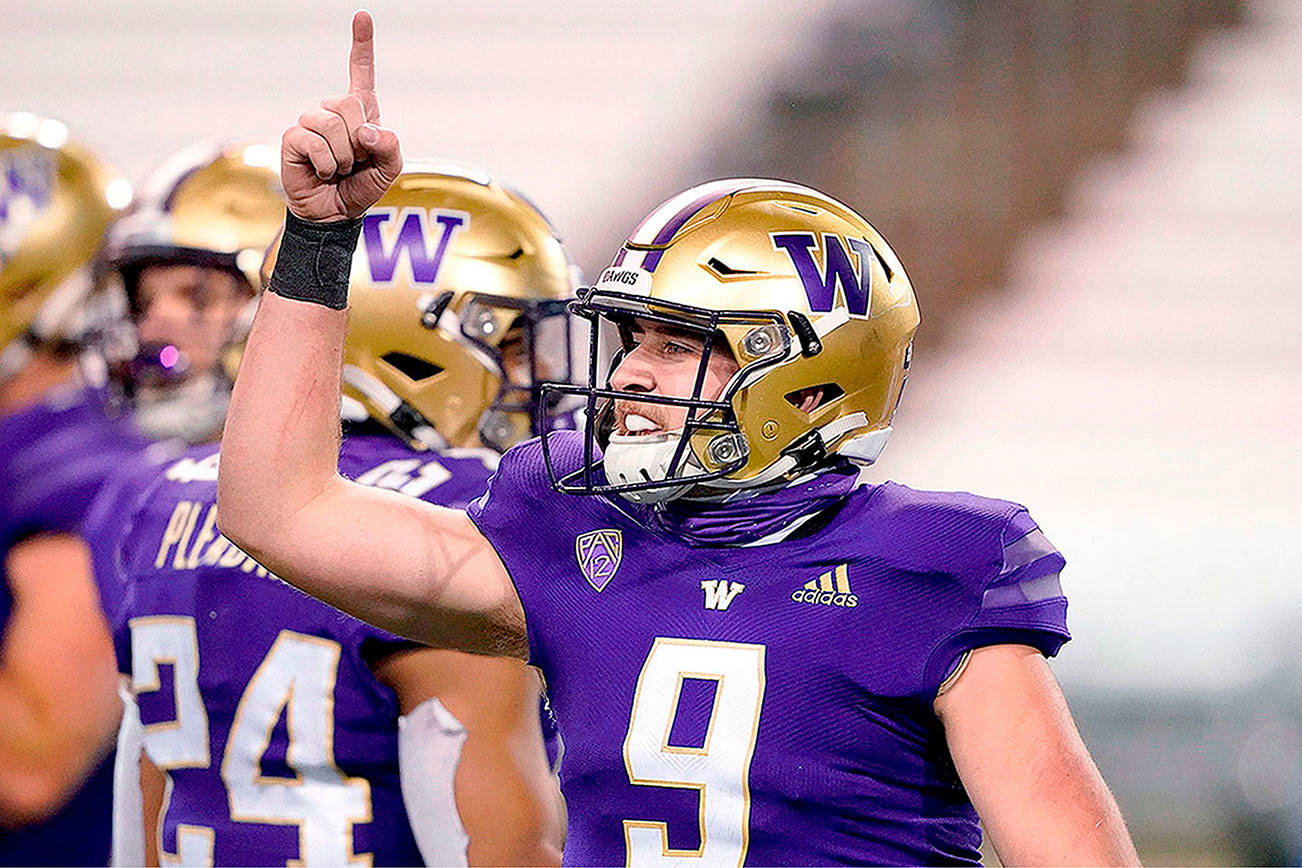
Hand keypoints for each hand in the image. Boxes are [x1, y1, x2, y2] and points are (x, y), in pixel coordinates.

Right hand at [281, 10, 402, 221]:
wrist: (336, 213)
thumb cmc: (361, 186)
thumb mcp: (389, 169)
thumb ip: (390, 147)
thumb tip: (368, 132)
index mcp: (360, 113)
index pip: (361, 73)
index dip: (362, 45)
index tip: (362, 16)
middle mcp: (333, 112)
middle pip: (349, 103)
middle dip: (359, 140)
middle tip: (355, 162)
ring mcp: (310, 123)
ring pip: (331, 124)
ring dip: (343, 157)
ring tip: (339, 169)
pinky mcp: (293, 138)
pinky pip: (313, 141)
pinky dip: (326, 163)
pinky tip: (322, 172)